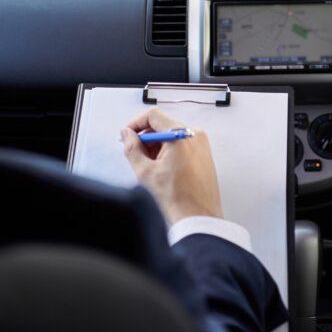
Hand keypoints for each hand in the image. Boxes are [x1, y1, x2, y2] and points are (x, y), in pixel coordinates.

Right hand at [121, 107, 222, 224]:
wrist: (199, 216)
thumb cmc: (178, 198)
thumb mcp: (145, 172)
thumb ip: (131, 148)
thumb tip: (127, 135)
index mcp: (180, 135)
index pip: (153, 115)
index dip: (136, 124)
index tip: (128, 134)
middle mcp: (194, 135)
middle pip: (163, 124)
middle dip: (146, 138)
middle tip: (137, 155)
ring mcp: (201, 144)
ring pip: (172, 135)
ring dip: (157, 146)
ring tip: (152, 167)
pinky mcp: (204, 153)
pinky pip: (182, 143)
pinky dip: (169, 151)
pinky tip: (164, 170)